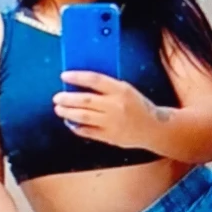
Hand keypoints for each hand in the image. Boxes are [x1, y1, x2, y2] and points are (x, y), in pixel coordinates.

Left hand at [53, 71, 169, 147]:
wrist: (154, 127)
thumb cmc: (138, 105)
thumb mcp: (126, 90)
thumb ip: (107, 88)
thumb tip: (80, 84)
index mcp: (121, 90)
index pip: (94, 80)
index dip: (77, 77)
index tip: (64, 75)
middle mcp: (115, 105)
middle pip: (85, 100)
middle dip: (67, 99)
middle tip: (57, 97)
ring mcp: (112, 122)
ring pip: (83, 117)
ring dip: (68, 113)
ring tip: (58, 109)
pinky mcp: (110, 136)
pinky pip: (88, 132)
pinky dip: (77, 127)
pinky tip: (70, 123)